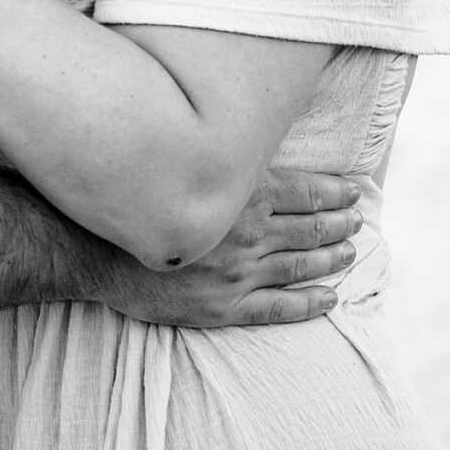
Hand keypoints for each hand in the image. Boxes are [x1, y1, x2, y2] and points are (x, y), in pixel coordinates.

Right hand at [94, 168, 361, 327]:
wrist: (91, 248)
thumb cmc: (133, 197)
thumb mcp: (183, 165)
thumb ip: (221, 158)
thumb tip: (250, 141)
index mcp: (241, 195)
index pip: (306, 192)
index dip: (336, 193)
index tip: (355, 191)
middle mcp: (247, 234)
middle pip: (310, 229)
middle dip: (340, 224)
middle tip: (358, 221)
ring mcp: (238, 274)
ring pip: (301, 267)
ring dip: (332, 259)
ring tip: (350, 253)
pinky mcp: (224, 307)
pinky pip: (279, 309)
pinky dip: (310, 304)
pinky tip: (330, 298)